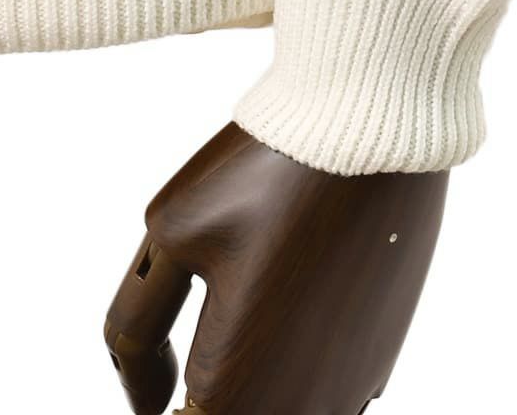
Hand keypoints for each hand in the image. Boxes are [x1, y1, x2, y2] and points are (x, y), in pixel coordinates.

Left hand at [105, 122, 448, 413]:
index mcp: (234, 396)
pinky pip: (324, 383)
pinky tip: (293, 292)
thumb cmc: (266, 175)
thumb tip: (146, 398)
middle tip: (201, 319)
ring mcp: (352, 389)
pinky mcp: (381, 354)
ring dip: (252, 378)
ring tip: (248, 295)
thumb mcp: (170, 236)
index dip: (157, 392)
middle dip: (202, 393)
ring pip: (279, 408)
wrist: (374, 129)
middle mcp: (303, 411)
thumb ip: (135, 330)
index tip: (158, 367)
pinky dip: (296, 355)